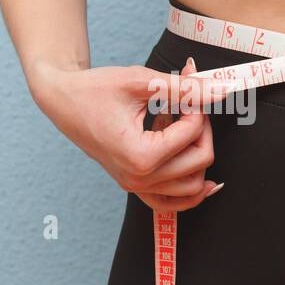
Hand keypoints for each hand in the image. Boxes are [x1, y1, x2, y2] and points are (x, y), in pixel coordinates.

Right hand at [30, 56, 226, 211]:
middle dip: (202, 129)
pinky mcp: (134, 186)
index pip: (191, 135)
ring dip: (196, 155)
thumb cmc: (95, 89)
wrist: (64, 101)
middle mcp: (137, 178)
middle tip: (189, 105)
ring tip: (177, 129)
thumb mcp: (142, 81)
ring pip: (193, 185)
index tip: (189, 89)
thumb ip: (186, 89)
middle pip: (199, 162)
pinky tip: (204, 177)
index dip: (197, 107)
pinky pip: (171, 203)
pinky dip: (191, 192)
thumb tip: (220, 91)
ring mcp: (135, 186)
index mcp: (139, 154)